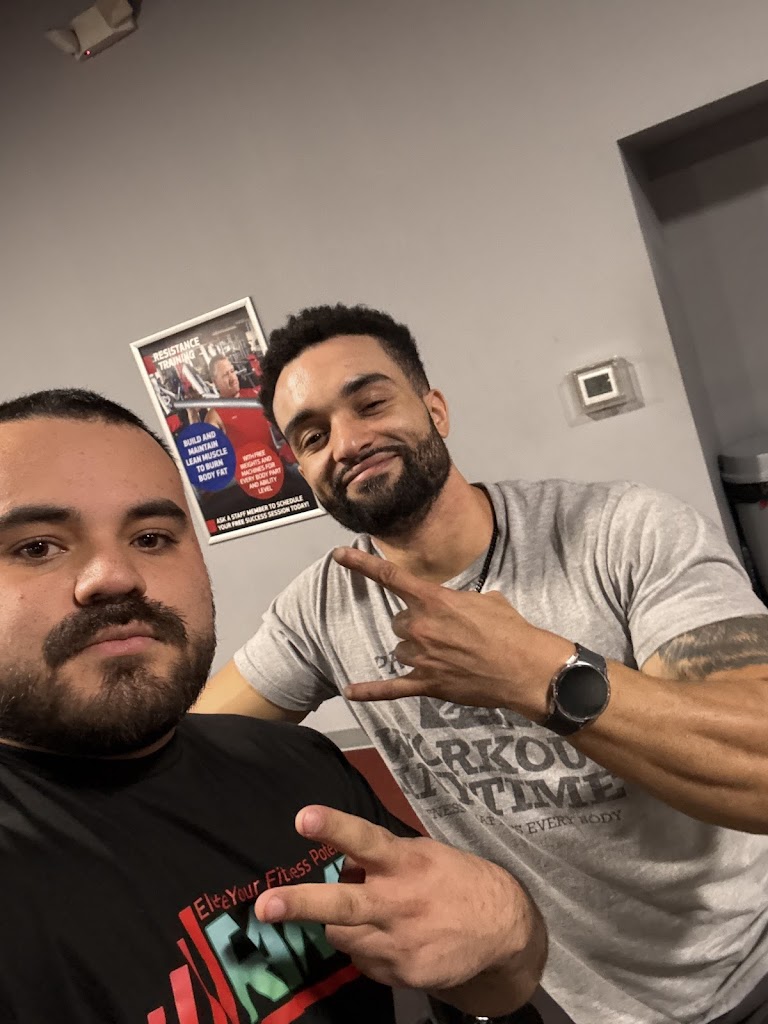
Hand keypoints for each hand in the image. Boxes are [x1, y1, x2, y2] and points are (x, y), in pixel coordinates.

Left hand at [253, 805, 541, 1010]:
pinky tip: (390, 939)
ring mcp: (399, 943)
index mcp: (404, 862)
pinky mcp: (403, 974)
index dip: (333, 828)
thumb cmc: (454, 879)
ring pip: (341, 935)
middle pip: (342, 905)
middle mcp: (397, 902)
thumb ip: (381, 856)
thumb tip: (343, 859)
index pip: (364, 839)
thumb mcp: (423, 853)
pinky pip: (363, 960)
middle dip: (301, 905)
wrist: (502, 929)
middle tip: (265, 906)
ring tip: (366, 913)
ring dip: (340, 923)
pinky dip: (366, 948)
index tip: (302, 818)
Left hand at [332, 546, 571, 718]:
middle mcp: (421, 627)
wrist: (525, 668)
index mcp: (434, 600)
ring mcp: (421, 657)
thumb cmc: (511, 630)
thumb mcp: (486, 600)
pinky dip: (370, 691)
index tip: (338, 555)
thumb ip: (459, 601)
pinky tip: (350, 691)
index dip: (361, 564)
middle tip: (448, 634)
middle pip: (400, 622)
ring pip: (401, 650)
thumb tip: (456, 609)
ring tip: (448, 656)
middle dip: (419, 626)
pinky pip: (391, 688)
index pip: (390, 577)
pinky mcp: (426, 684)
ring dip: (417, 651)